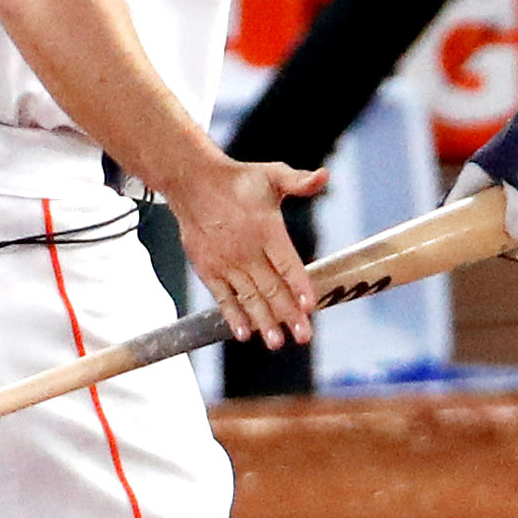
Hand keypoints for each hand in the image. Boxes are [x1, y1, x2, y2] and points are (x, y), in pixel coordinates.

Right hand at [172, 155, 327, 346]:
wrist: (193, 182)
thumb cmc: (238, 181)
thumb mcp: (272, 175)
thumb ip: (299, 181)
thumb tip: (324, 176)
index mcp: (266, 230)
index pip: (287, 264)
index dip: (299, 286)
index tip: (311, 306)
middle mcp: (246, 250)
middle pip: (271, 288)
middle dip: (289, 314)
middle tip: (304, 335)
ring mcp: (225, 262)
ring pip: (249, 297)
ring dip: (263, 322)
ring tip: (276, 342)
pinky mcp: (208, 269)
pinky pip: (223, 297)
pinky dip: (233, 315)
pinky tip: (243, 333)